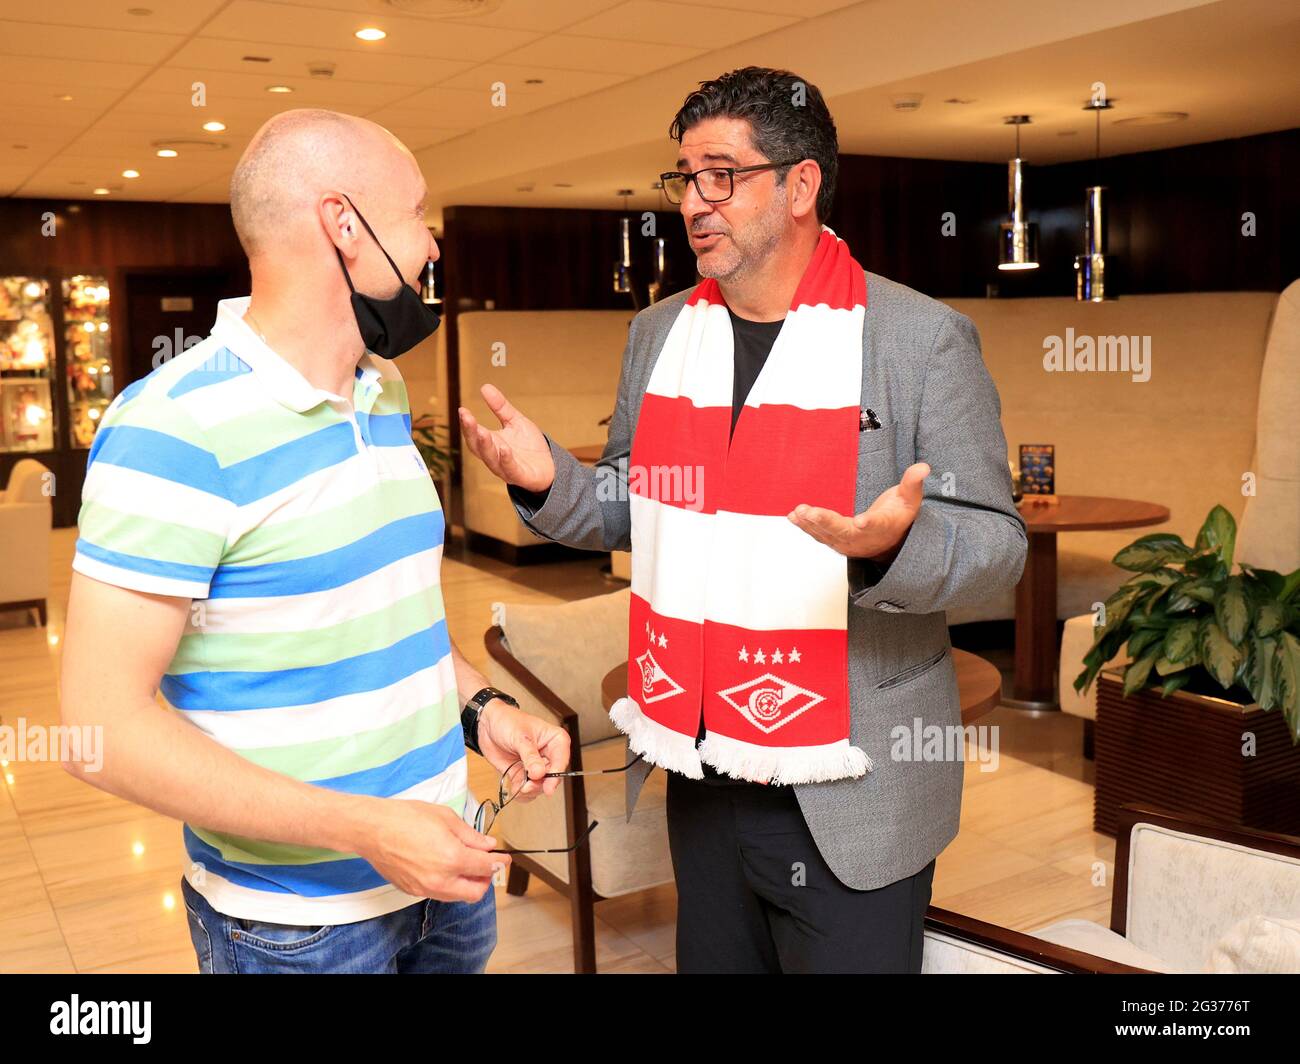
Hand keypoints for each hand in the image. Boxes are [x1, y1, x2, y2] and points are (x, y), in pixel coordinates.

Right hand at [355, 798, 506, 902]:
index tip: (503, 857)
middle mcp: (441, 880)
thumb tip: (488, 846)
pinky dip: (449, 885)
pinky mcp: (412, 891)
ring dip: (467, 884)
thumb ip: (471, 836)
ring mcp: (425, 889)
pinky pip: (439, 893)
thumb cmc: (406, 817)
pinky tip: (445, 867)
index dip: (499, 861)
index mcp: (452, 859)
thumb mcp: (445, 818)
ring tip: (465, 864)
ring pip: (457, 897)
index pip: (486, 867)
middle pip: (475, 893)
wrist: (372, 829)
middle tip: (485, 864)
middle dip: (485, 880)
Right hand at [458, 383, 555, 492]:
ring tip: (482, 432)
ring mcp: (506, 468)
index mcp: (492, 444)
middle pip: (478, 447)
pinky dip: (506, 460)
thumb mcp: (515, 422)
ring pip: (491, 459)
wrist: (550, 466)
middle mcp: (495, 457)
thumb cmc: (530, 446)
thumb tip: (485, 387)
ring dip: (485, 446)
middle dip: (471, 433)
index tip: (462, 410)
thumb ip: (500, 407)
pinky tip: (505, 449)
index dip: (467, 424)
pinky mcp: (520, 476)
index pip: (474, 434)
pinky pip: (510, 469)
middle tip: (467, 418)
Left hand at [477, 699, 570, 802]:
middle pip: (552, 778)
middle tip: (526, 786)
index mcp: (555, 741)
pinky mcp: (524, 775)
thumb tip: (538, 773)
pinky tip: (515, 787)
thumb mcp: (520, 737)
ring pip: (540, 787)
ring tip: (519, 785)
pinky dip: (521, 793)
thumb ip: (530, 756)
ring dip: (529, 790)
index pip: (561, 761)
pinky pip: (527, 791)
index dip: (555, 775)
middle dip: (539, 784)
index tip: (547, 786)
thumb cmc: (508, 721)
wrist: (488, 724)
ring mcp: (536, 767)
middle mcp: (549, 756)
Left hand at [788, 462, 929, 560]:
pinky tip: (793, 516)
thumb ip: (913, 483)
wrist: (888, 542)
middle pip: (843, 532)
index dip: (869, 524)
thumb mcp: (910, 500)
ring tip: (798, 512)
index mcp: (883, 527)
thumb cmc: (898, 517)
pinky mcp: (835, 541)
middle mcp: (863, 538)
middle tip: (810, 512)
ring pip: (827, 535)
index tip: (862, 521)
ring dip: (810, 524)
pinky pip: (819, 534)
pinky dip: (806, 526)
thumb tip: (923, 467)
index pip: (876, 525)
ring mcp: (847, 542)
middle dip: (826, 522)